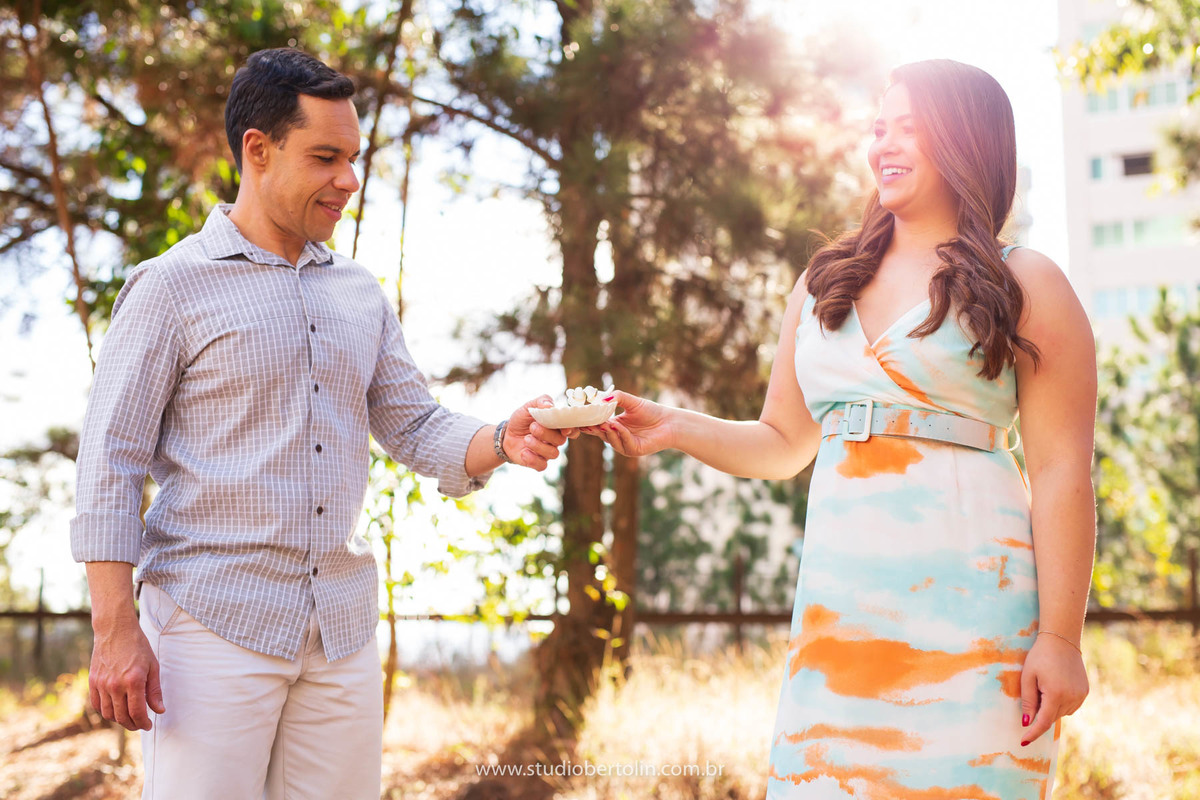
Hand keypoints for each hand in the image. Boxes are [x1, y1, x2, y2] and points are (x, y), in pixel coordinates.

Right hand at [89, 612, 164, 730]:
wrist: (115, 630)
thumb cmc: (138, 646)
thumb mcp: (153, 666)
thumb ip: (155, 691)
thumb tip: (159, 710)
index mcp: (133, 681)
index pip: (137, 712)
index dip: (143, 723)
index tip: (148, 725)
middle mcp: (115, 685)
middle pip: (122, 716)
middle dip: (132, 725)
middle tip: (140, 724)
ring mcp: (101, 684)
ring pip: (108, 713)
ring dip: (119, 720)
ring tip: (129, 718)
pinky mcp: (92, 682)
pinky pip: (97, 705)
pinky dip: (105, 712)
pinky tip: (115, 710)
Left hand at [504, 395, 576, 470]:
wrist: (507, 434)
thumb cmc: (522, 420)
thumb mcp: (528, 407)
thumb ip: (540, 401)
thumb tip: (549, 405)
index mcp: (557, 426)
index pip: (572, 429)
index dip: (571, 430)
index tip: (564, 429)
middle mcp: (555, 440)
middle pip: (561, 440)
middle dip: (546, 434)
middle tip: (532, 427)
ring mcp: (547, 452)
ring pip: (553, 454)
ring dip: (538, 446)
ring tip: (526, 439)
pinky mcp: (538, 462)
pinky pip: (542, 466)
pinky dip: (532, 459)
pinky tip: (524, 452)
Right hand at [579, 389, 673, 457]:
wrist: (670, 422)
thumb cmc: (652, 411)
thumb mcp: (631, 401)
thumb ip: (616, 397)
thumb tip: (600, 397)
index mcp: (614, 426)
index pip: (597, 425)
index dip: (588, 422)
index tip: (579, 417)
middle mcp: (618, 437)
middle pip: (600, 434)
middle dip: (594, 428)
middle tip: (587, 421)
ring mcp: (625, 445)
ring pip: (610, 440)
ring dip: (606, 431)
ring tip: (603, 423)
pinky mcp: (634, 450)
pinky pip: (624, 443)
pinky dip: (620, 434)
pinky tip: (617, 426)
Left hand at [1019, 632, 1087, 746]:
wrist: (1061, 641)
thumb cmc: (1040, 657)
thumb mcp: (1028, 677)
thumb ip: (1028, 701)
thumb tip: (1027, 722)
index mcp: (1056, 695)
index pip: (1044, 722)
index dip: (1033, 733)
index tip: (1023, 741)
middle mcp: (1071, 698)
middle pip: (1052, 717)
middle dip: (1040, 712)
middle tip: (1035, 691)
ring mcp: (1080, 696)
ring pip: (1061, 713)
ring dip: (1051, 707)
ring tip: (1046, 685)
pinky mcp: (1085, 692)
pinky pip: (1070, 706)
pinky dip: (1060, 703)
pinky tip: (1056, 686)